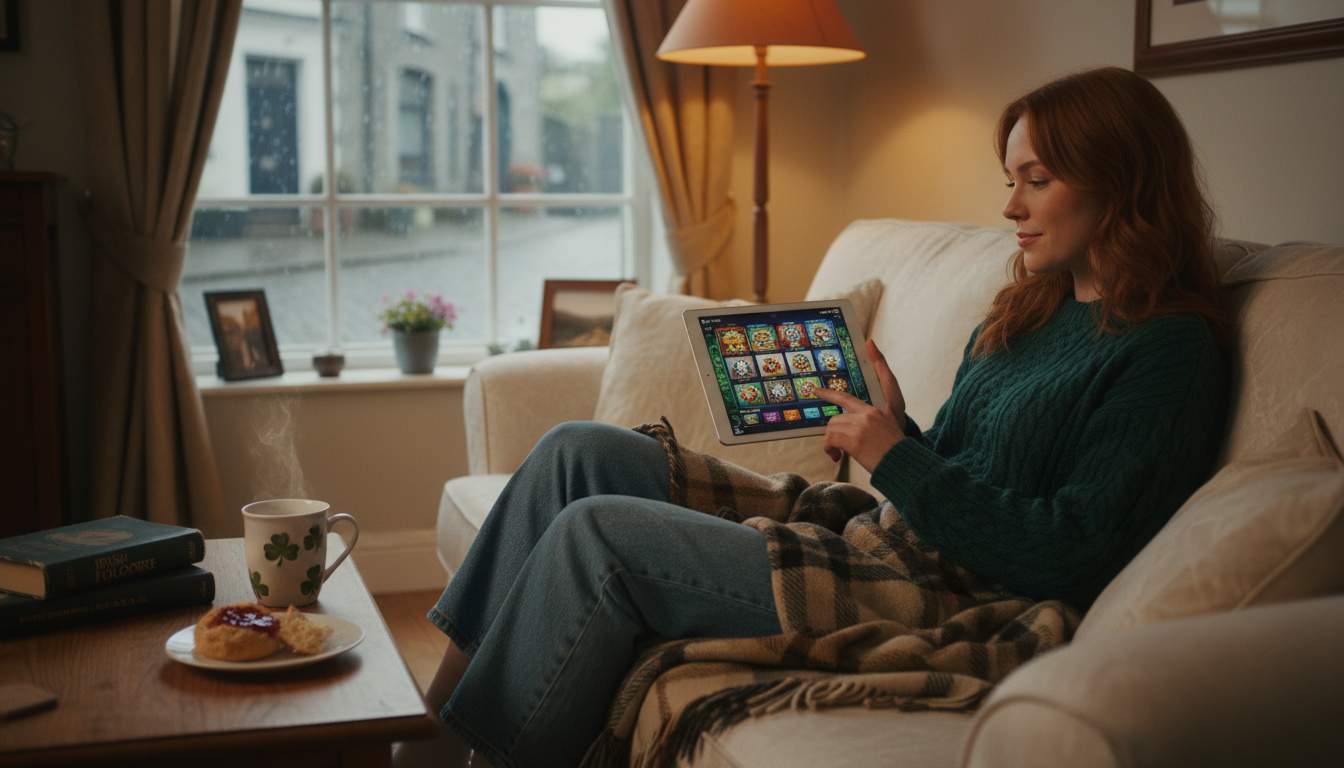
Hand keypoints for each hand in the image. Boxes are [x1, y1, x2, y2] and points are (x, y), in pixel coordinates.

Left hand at [814, 340, 907, 471]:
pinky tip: (836, 457)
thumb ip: (874, 425)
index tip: (870, 343)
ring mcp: (863, 423)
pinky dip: (829, 449)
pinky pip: (830, 438)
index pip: (885, 380)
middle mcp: (874, 412)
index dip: (879, 360)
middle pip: (843, 404)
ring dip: (831, 440)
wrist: (902, 469)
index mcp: (887, 410)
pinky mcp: (854, 437)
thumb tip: (851, 430)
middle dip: (829, 401)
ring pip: (833, 424)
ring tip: (838, 453)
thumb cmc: (898, 457)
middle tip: (817, 394)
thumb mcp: (893, 434)